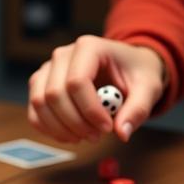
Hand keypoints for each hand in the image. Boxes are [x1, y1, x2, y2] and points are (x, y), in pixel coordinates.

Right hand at [28, 35, 166, 144]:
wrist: (125, 69)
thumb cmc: (136, 75)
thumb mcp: (148, 89)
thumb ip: (138, 110)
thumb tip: (121, 133)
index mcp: (88, 47)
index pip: (76, 82)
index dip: (89, 111)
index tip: (107, 128)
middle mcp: (62, 55)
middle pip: (55, 95)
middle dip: (76, 123)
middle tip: (97, 136)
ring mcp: (48, 70)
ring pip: (39, 104)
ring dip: (61, 129)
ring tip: (85, 137)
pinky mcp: (41, 86)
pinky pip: (35, 112)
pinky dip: (50, 130)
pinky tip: (71, 136)